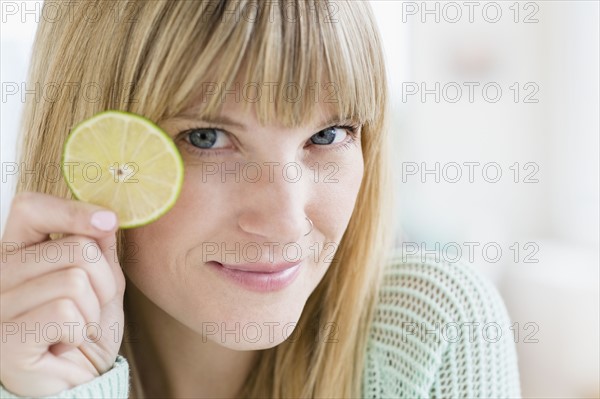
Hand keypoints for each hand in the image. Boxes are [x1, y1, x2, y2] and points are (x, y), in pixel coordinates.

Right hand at [0, 192, 125, 395]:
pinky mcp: (4, 339)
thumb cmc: (86, 329)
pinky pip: (64, 312)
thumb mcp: (101, 283)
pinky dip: (80, 330)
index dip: (72, 210)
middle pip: (73, 247)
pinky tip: (66, 344)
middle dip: (104, 279)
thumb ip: (99, 248)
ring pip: (74, 279)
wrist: (78, 381)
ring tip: (78, 327)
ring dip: (93, 309)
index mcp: (16, 253)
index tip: (107, 221)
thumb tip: (104, 217)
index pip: (30, 209)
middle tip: (92, 306)